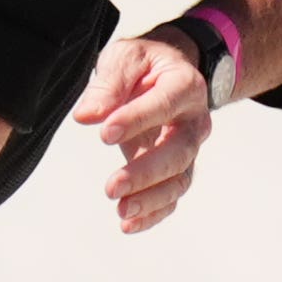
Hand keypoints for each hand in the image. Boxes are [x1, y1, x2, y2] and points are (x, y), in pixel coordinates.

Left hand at [69, 32, 215, 233]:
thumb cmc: (144, 64)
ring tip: (121, 210)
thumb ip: (108, 85)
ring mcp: (189, 148)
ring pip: (179, 179)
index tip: (104, 134)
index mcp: (184, 85)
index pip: (164, 104)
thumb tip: (87, 116)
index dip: (136, 120)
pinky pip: (172, 195)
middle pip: (178, 152)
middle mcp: (194, 120)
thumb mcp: (125, 58)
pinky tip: (129, 224)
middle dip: (145, 172)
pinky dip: (153, 213)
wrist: (166, 72)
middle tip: (111, 187)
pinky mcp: (177, 168)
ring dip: (151, 199)